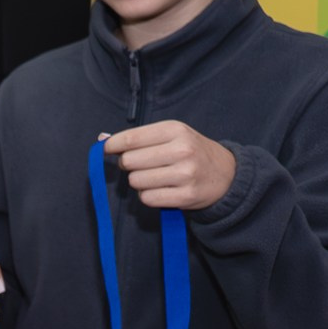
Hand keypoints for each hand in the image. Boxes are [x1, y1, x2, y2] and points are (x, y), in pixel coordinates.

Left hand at [105, 122, 237, 211]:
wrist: (226, 174)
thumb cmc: (191, 152)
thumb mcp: (171, 135)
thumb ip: (138, 137)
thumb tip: (101, 139)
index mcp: (176, 130)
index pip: (131, 139)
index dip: (112, 146)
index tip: (106, 149)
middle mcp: (181, 150)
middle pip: (129, 162)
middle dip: (128, 165)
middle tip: (141, 165)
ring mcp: (185, 174)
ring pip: (136, 181)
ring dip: (139, 182)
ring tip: (155, 177)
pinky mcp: (185, 196)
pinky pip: (147, 198)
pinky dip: (148, 196)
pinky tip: (161, 189)